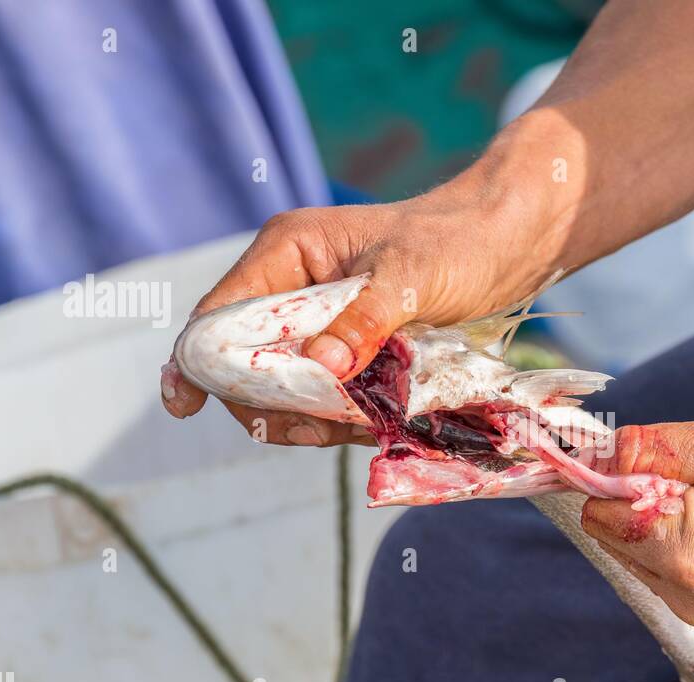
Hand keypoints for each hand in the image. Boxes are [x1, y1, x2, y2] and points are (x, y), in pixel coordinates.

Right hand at [160, 185, 555, 444]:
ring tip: (357, 426)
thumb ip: (363, 322)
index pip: (222, 314)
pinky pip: (326, 394)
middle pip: (248, 361)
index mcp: (289, 252)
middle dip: (270, 400)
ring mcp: (322, 321)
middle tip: (312, 429)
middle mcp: (295, 286)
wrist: (508, 242)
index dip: (199, 359)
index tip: (185, 403)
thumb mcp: (409, 277)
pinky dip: (341, 415)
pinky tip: (371, 423)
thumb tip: (317, 370)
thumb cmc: (456, 241)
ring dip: (311, 415)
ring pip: (287, 385)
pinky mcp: (352, 348)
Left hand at [580, 415, 693, 648]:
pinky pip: (688, 590)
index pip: (603, 518)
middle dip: (644, 507)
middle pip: (622, 548)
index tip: (650, 456)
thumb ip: (653, 449)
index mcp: (690, 560)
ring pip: (653, 570)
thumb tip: (595, 455)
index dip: (616, 479)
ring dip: (670, 534)